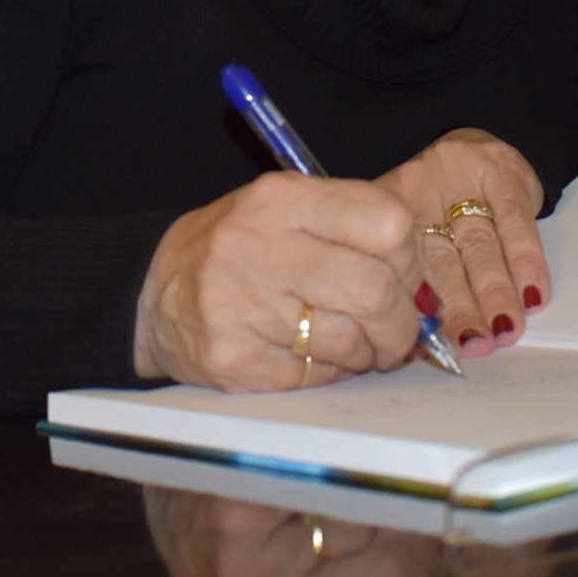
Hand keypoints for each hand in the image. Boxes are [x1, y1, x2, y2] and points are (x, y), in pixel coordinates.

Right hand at [135, 172, 428, 389]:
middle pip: (376, 291)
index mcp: (282, 199)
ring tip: (350, 344)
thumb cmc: (240, 250)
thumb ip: (351, 232)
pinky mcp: (234, 360)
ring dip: (366, 353)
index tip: (405, 278)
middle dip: (401, 322)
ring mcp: (242, 306)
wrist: (152, 294)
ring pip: (351, 342)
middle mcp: (259, 247)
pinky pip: (316, 377)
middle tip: (396, 331)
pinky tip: (310, 356)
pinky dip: (329, 373)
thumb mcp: (285, 212)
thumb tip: (425, 288)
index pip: (386, 222)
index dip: (411, 260)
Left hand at [374, 129, 548, 356]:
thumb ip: (408, 280)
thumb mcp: (406, 226)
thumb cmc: (434, 200)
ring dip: (495, 293)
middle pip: (440, 259)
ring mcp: (461, 181)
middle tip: (472, 344)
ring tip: (505, 330)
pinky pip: (515, 222)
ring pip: (479, 245)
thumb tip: (416, 346)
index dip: (416, 309)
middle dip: (459, 307)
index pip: (400, 266)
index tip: (427, 347)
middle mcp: (419, 193)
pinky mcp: (501, 173)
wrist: (471, 141)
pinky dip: (526, 262)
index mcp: (385, 214)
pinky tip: (532, 293)